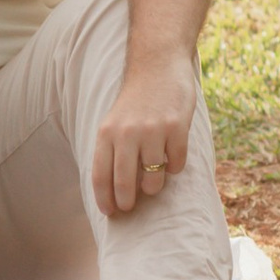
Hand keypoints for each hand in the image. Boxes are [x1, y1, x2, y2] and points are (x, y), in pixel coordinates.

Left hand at [93, 48, 197, 218]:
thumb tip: (112, 191)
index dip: (104, 199)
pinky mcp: (177, 129)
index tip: (110, 213)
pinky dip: (175, 167)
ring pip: (153, 179)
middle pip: (125, 182)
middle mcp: (128, 134)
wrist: (157, 66)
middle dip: (127, 201)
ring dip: (153, 186)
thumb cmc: (134, 102)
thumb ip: (111, 151)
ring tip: (153, 180)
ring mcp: (153, 131)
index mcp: (107, 133)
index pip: (101, 176)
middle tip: (130, 207)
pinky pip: (177, 165)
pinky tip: (171, 156)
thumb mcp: (113, 122)